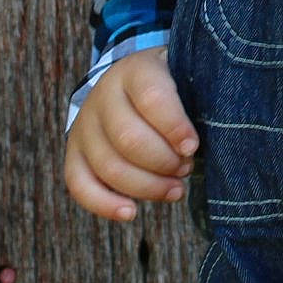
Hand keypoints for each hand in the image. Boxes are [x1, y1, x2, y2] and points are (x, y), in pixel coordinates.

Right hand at [63, 45, 199, 222]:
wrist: (131, 80)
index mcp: (135, 70)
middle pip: (129, 138)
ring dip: (146, 187)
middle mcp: (103, 95)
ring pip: (108, 166)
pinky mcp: (74, 152)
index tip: (193, 147)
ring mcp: (85, 125)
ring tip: (175, 189)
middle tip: (186, 167)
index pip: (151, 97)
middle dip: (164, 162)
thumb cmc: (171, 85)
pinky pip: (79, 184)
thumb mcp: (185, 76)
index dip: (174, 127)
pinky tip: (131, 212)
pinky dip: (104, 204)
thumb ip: (197, 98)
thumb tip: (209, 139)